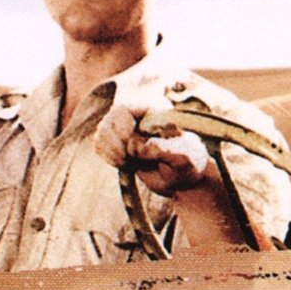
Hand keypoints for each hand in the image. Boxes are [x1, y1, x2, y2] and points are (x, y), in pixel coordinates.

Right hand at [95, 104, 213, 196]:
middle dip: (113, 141)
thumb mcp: (186, 158)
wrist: (184, 179)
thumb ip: (167, 149)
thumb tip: (142, 145)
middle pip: (109, 120)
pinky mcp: (120, 144)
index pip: (125, 110)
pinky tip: (122, 164)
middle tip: (127, 157)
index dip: (121, 127)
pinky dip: (106, 155)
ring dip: (109, 149)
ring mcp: (128, 131)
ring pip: (102, 131)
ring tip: (126, 162)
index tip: (130, 146)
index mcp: (155, 113)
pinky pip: (100, 144)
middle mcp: (140, 118)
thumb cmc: (190, 164)